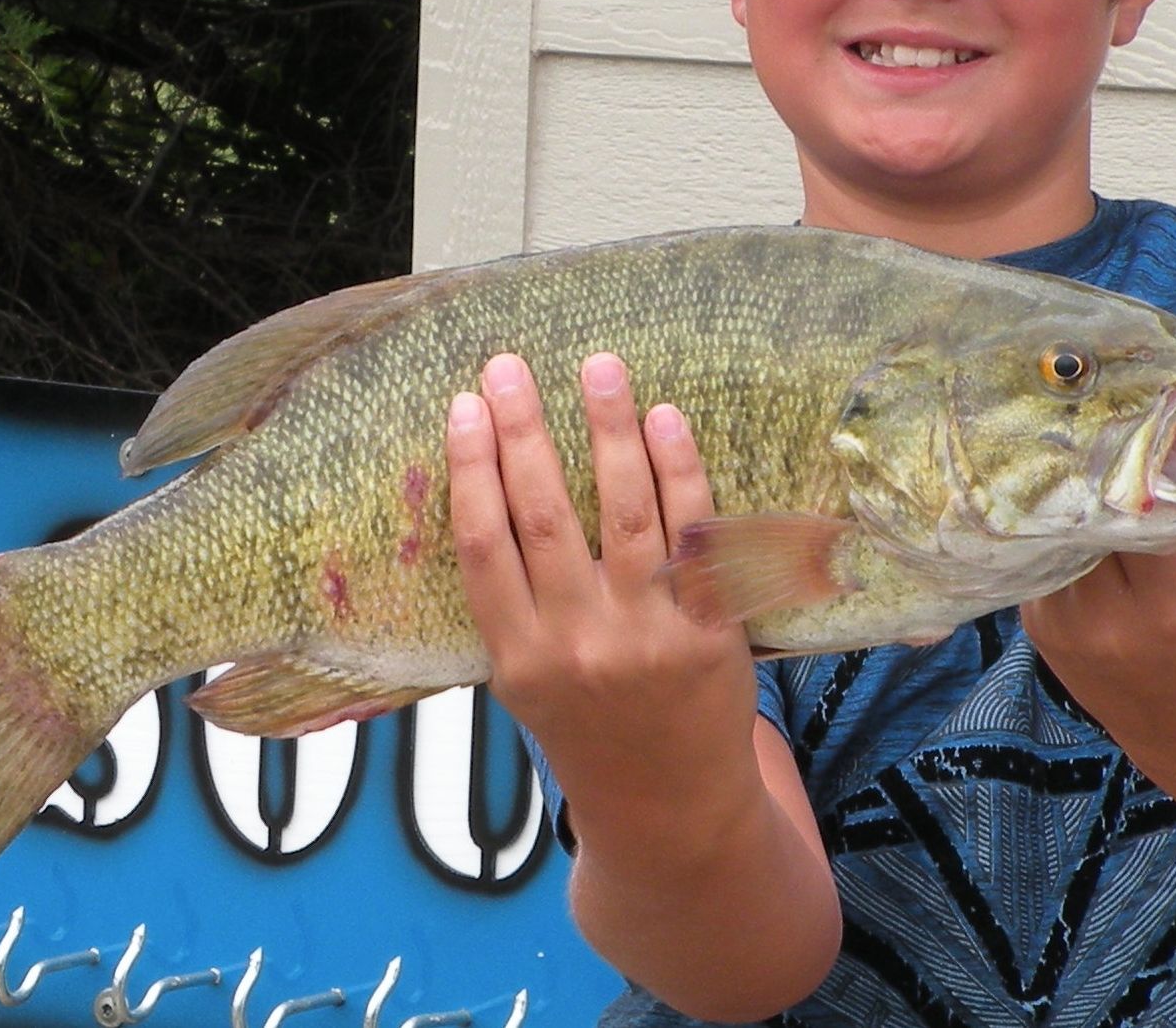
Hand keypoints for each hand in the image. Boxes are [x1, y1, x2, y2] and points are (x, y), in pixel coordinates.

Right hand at [446, 352, 760, 841]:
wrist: (672, 811)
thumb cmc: (588, 730)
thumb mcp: (526, 685)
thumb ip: (511, 604)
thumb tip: (488, 489)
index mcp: (519, 659)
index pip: (482, 547)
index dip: (470, 471)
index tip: (463, 406)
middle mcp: (579, 645)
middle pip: (544, 516)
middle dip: (524, 432)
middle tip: (509, 364)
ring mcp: (649, 637)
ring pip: (625, 513)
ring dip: (609, 431)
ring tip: (599, 368)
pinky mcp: (712, 632)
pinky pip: (694, 538)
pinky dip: (680, 473)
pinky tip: (667, 420)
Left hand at [1020, 449, 1175, 770]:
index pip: (1133, 510)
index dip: (1129, 464)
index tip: (1135, 421)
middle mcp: (1116, 623)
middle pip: (1083, 519)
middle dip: (1089, 473)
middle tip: (1091, 417)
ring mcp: (1072, 633)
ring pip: (1048, 541)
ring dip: (1060, 501)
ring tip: (1070, 448)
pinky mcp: (1043, 637)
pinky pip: (1033, 565)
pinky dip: (1045, 535)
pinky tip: (1055, 497)